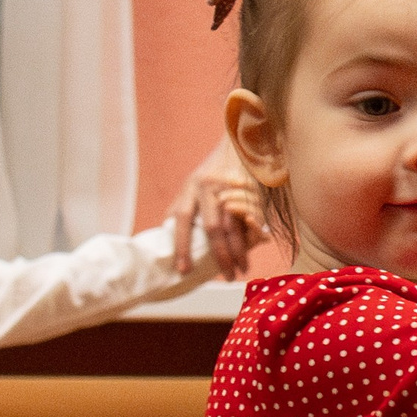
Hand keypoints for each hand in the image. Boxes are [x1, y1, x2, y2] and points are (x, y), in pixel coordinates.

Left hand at [167, 135, 259, 277]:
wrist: (239, 139)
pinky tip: (253, 251)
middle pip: (214, 228)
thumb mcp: (191, 183)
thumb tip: (163, 234)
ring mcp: (233, 188)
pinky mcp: (252, 189)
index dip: (182, 246)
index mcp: (192, 187)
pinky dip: (253, 237)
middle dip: (220, 256)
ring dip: (240, 251)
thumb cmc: (212, 168)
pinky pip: (253, 218)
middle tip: (224, 277)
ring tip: (240, 270)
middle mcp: (211, 188)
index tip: (184, 270)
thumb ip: (180, 206)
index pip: (182, 219)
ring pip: (236, 226)